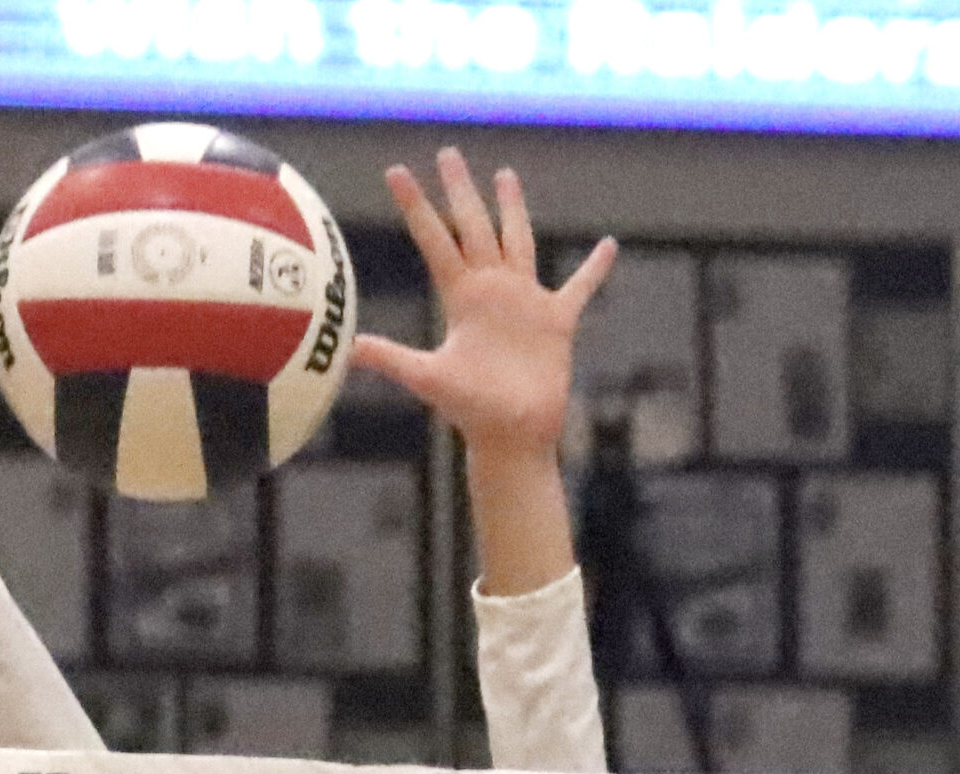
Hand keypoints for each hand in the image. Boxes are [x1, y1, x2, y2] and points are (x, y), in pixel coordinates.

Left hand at [351, 150, 613, 463]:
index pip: (435, 240)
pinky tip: (609, 246)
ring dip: (512, 209)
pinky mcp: (556, 320)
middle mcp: (490, 291)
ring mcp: (523, 302)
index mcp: (461, 297)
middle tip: (448, 153)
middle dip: (461, 190)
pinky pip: (579, 287)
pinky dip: (593, 269)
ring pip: (517, 240)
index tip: (397, 172)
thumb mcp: (428, 378)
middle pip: (474, 226)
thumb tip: (350, 348)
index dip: (417, 207)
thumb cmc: (470, 411)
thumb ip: (392, 359)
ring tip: (505, 176)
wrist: (511, 434)